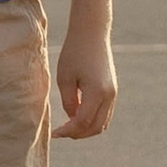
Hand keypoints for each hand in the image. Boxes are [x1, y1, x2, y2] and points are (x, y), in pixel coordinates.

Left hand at [54, 23, 117, 138]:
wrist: (92, 33)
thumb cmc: (74, 52)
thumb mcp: (64, 77)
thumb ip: (68, 101)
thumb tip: (72, 118)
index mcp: (97, 93)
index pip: (83, 122)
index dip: (68, 131)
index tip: (53, 134)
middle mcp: (109, 96)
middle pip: (96, 128)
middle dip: (78, 134)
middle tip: (61, 133)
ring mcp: (113, 94)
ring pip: (102, 123)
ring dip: (86, 128)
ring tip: (68, 127)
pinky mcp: (112, 90)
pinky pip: (104, 113)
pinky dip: (92, 119)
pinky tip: (77, 115)